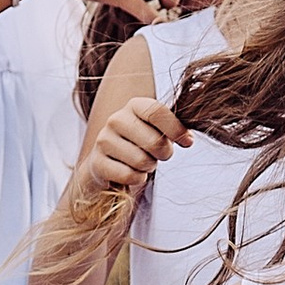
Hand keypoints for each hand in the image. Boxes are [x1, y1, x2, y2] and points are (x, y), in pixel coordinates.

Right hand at [67, 94, 190, 224]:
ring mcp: (104, 140)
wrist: (109, 161)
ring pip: (142, 161)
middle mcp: (116, 119)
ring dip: (149, 167)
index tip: (187, 142)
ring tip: (143, 162)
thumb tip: (188, 139)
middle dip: (164, 154)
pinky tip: (132, 172)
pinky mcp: (97, 162)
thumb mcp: (157, 129)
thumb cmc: (141, 142)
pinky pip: (129, 175)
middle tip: (160, 155)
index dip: (176, 130)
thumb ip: (174, 129)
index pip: (157, 112)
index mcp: (134, 106)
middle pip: (154, 142)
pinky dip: (138, 178)